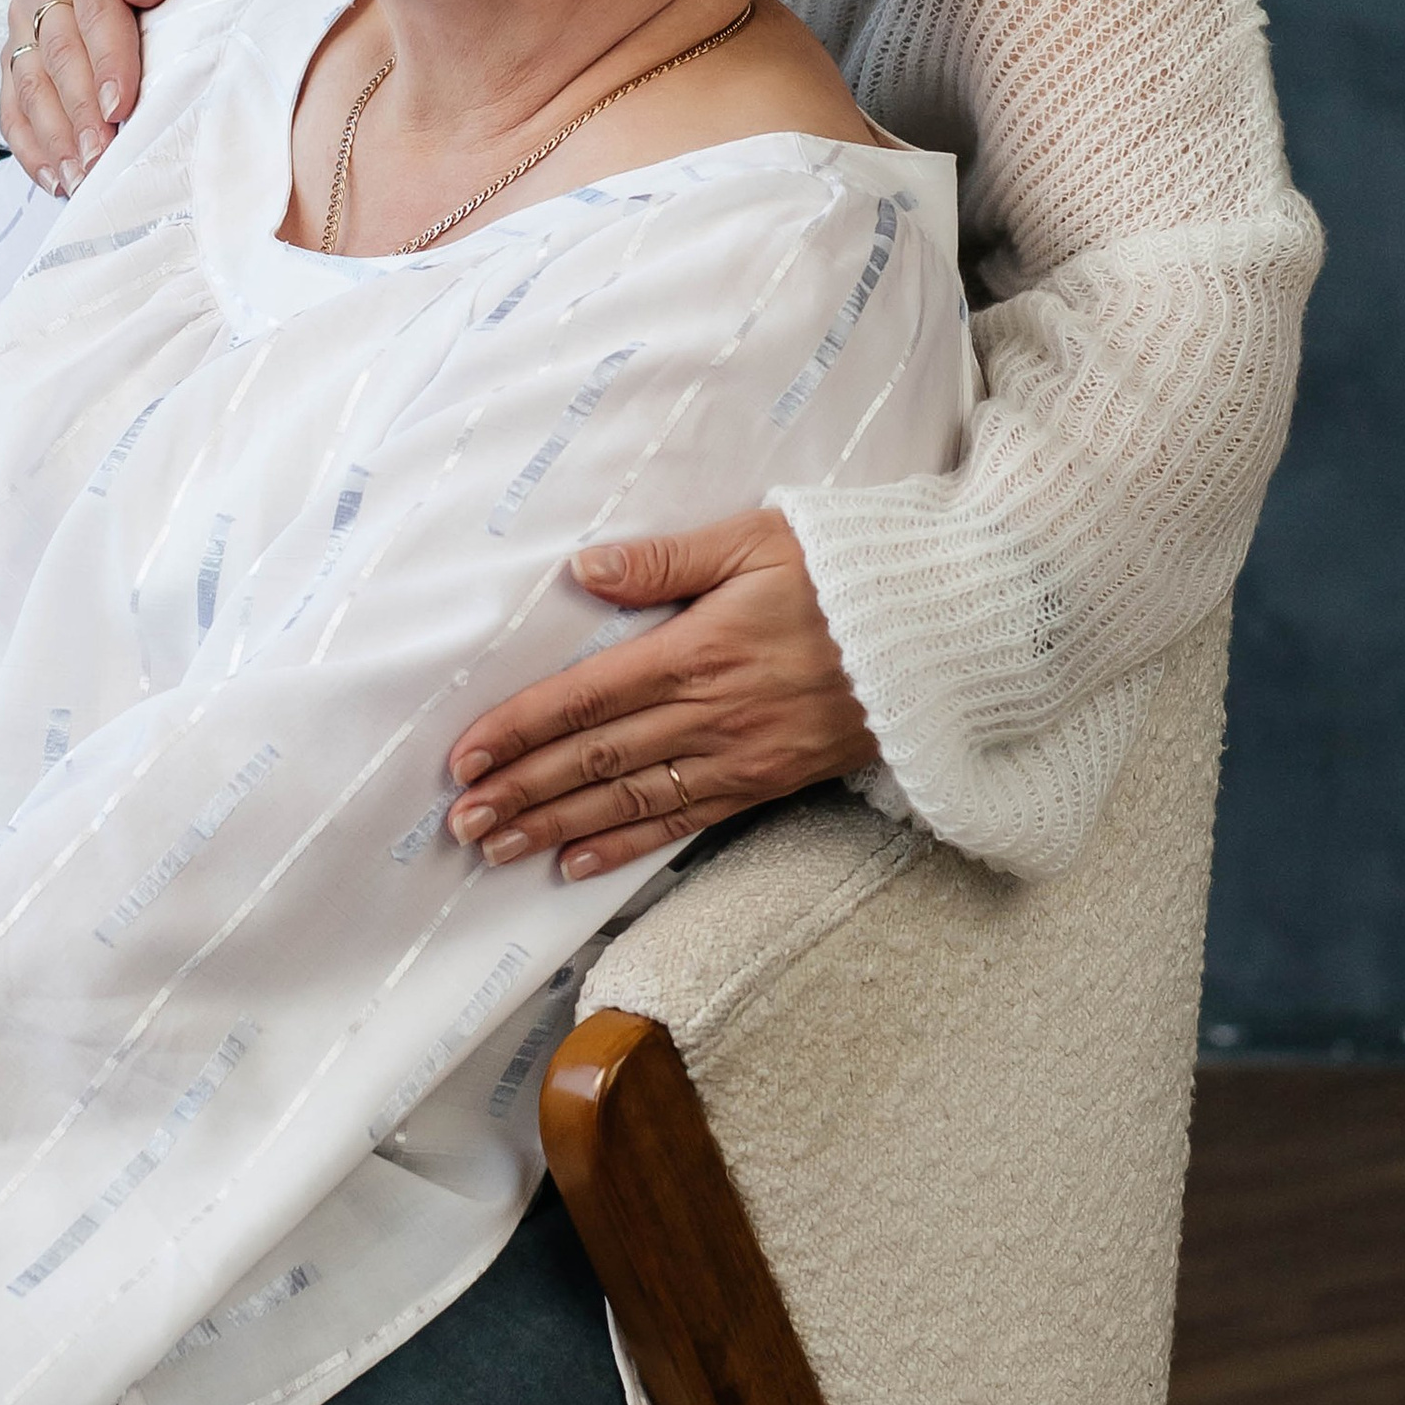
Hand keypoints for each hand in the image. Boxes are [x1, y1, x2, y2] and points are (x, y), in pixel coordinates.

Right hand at [0, 0, 246, 189]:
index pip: (97, 11)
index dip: (108, 63)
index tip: (120, 109)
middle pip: (59, 54)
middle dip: (79, 114)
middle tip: (101, 161)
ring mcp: (26, 18)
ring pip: (30, 84)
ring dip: (54, 138)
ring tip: (80, 181)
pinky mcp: (18, 52)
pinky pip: (13, 104)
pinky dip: (31, 147)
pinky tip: (56, 180)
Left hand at [444, 509, 873, 884]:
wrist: (944, 635)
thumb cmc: (848, 573)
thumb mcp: (755, 540)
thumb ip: (665, 559)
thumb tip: (583, 570)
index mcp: (697, 651)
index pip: (584, 698)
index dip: (519, 730)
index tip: (464, 756)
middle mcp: (711, 714)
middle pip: (595, 760)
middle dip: (521, 791)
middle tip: (459, 822)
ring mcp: (740, 757)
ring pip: (628, 802)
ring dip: (555, 826)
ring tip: (496, 847)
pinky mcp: (766, 783)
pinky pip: (683, 824)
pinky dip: (625, 848)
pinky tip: (575, 864)